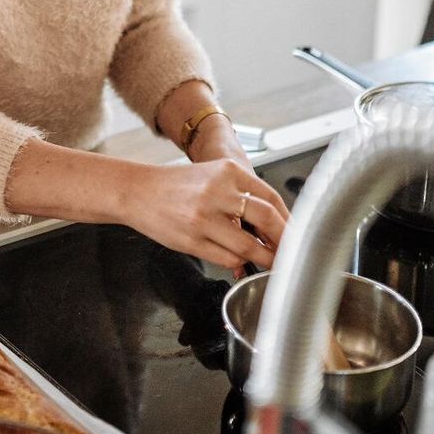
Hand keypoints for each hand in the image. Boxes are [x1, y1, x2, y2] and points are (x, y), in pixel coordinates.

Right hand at [125, 157, 288, 274]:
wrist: (136, 191)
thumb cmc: (175, 186)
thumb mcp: (211, 175)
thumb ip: (240, 193)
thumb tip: (275, 222)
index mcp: (227, 171)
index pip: (271, 198)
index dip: (289, 220)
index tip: (296, 234)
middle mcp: (217, 191)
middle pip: (268, 220)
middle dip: (284, 242)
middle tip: (291, 253)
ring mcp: (204, 217)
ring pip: (250, 246)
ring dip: (264, 258)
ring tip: (268, 261)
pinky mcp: (192, 239)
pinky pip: (228, 258)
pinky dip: (238, 262)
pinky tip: (237, 258)